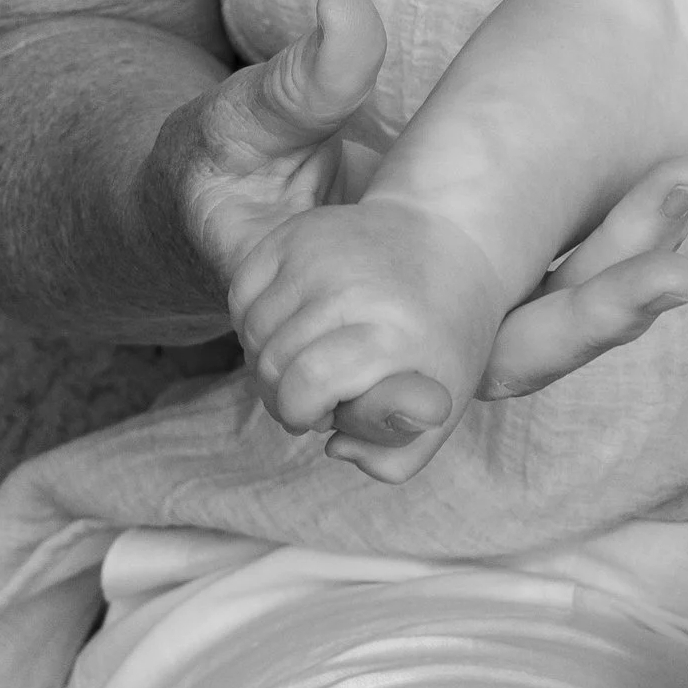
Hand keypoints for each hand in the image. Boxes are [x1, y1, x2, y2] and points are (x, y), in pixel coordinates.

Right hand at [195, 0, 687, 477]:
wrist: (231, 194)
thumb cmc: (224, 177)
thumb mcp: (238, 132)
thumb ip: (293, 91)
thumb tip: (350, 16)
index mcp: (349, 339)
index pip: (426, 381)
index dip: (484, 369)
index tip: (514, 362)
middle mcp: (426, 339)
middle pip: (526, 351)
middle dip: (603, 308)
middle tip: (678, 267)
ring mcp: (471, 306)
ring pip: (562, 309)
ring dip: (632, 253)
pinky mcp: (501, 268)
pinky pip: (573, 266)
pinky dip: (626, 232)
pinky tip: (682, 174)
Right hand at [229, 193, 510, 478]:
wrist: (446, 236)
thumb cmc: (443, 333)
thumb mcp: (443, 404)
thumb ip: (394, 455)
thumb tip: (334, 447)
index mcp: (393, 331)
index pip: (306, 386)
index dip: (303, 413)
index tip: (326, 413)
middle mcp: (351, 285)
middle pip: (271, 364)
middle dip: (284, 395)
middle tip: (320, 391)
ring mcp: (318, 252)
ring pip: (250, 332)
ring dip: (269, 360)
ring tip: (311, 358)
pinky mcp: (293, 232)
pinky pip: (241, 295)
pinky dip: (256, 322)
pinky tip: (294, 327)